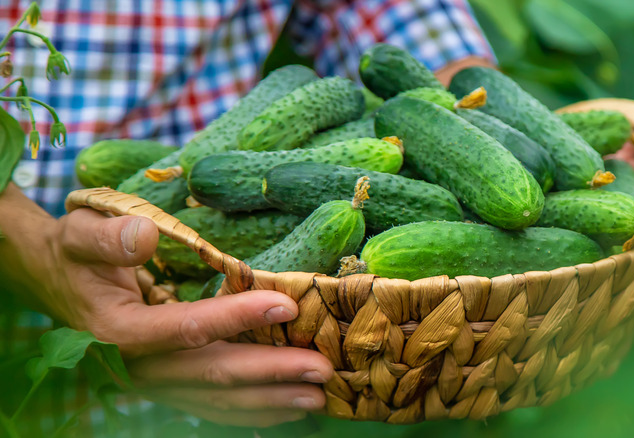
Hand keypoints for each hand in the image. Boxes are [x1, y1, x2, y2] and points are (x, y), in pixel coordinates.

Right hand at [0, 193, 333, 427]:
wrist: (55, 283)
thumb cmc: (75, 253)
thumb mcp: (82, 233)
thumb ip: (109, 238)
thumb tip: (146, 238)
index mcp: (118, 330)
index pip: (186, 329)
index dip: (237, 318)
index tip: (286, 305)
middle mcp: (137, 367)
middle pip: (211, 375)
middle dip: (270, 373)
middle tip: (321, 371)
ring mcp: (153, 383)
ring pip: (216, 400)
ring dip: (269, 401)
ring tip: (317, 398)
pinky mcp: (166, 387)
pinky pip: (210, 407)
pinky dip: (251, 412)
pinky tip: (287, 410)